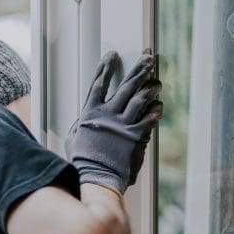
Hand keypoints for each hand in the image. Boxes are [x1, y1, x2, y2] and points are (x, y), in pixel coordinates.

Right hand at [64, 50, 162, 193]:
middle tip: (148, 58)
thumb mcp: (74, 138)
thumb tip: (85, 117)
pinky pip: (149, 119)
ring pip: (140, 99)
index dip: (106, 67)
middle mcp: (107, 115)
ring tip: (157, 81)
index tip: (113, 54)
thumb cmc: (84, 161)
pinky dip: (155, 110)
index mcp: (90, 113)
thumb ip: (82, 123)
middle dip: (138, 70)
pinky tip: (159, 105)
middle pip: (125, 86)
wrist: (96, 178)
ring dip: (150, 88)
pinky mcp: (136, 136)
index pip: (98, 83)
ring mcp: (122, 125)